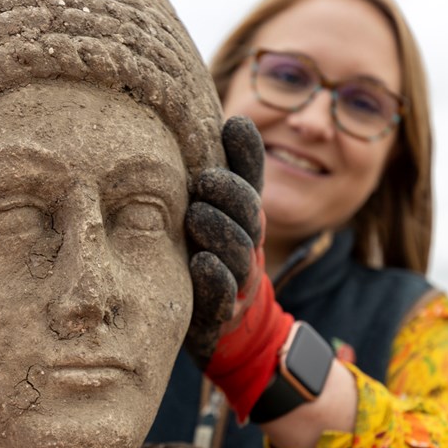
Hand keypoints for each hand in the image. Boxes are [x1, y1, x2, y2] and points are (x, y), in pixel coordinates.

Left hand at [184, 116, 292, 419]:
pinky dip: (213, 280)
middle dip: (229, 194)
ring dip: (219, 231)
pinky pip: (220, 296)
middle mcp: (245, 244)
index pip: (250, 180)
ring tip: (196, 215)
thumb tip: (225, 117)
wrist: (225, 330)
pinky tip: (201, 264)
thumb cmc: (209, 258)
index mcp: (242, 217)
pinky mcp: (218, 314)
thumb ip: (220, 172)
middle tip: (204, 180)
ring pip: (236, 253)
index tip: (233, 125)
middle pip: (248, 214)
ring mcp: (235, 280)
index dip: (247, 153)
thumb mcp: (214, 214)